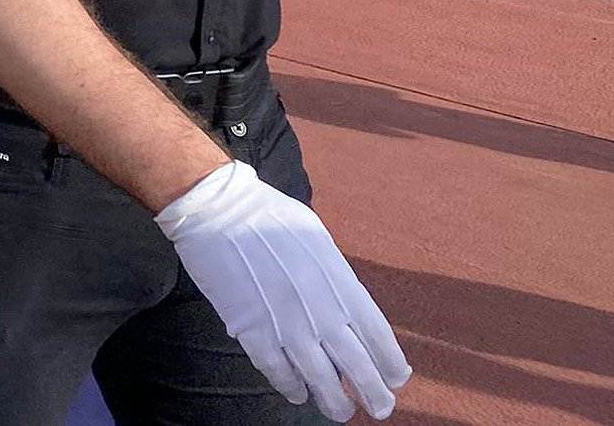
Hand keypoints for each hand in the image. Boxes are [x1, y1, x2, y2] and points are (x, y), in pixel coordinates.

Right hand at [156, 160, 409, 421]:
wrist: (218, 208)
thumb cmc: (268, 215)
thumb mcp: (317, 240)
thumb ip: (336, 278)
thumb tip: (347, 309)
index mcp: (340, 283)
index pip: (378, 336)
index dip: (391, 364)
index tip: (395, 378)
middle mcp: (320, 310)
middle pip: (358, 367)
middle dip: (374, 394)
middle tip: (380, 407)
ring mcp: (285, 324)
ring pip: (320, 379)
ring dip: (334, 401)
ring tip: (340, 410)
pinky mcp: (252, 331)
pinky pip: (278, 371)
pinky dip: (290, 386)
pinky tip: (297, 392)